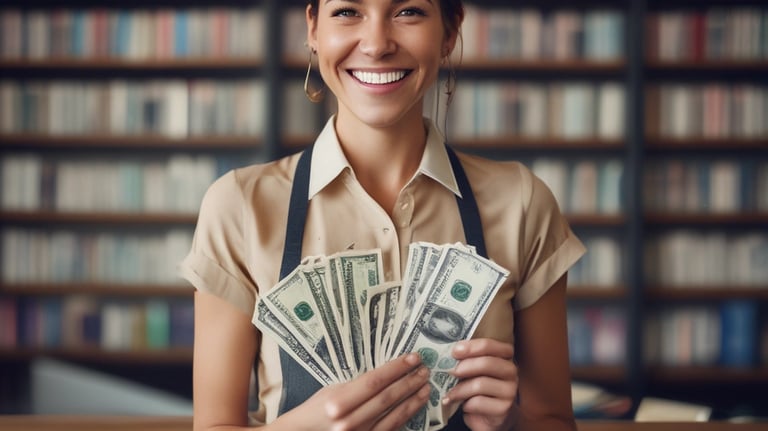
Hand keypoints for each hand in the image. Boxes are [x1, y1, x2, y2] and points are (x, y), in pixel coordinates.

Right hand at [273, 353, 429, 430]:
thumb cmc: (316, 410)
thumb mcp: (332, 390)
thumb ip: (357, 384)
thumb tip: (386, 372)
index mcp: (338, 401)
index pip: (374, 381)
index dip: (396, 368)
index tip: (412, 358)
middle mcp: (349, 420)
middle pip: (387, 397)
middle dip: (409, 381)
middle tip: (424, 369)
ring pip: (394, 413)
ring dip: (413, 398)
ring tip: (426, 385)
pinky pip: (392, 428)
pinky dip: (407, 415)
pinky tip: (416, 404)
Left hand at [443, 339, 518, 430]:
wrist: (488, 417)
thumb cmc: (478, 389)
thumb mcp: (472, 371)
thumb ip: (466, 360)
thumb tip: (447, 354)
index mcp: (503, 356)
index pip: (490, 345)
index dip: (472, 347)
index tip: (455, 351)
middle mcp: (510, 371)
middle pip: (487, 363)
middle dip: (465, 367)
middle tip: (450, 372)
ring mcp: (510, 390)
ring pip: (481, 384)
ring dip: (460, 390)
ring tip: (449, 395)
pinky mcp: (504, 408)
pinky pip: (480, 402)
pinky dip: (467, 404)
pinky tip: (463, 406)